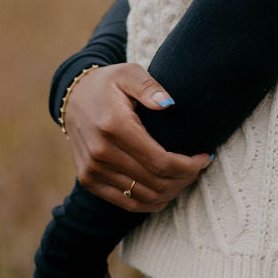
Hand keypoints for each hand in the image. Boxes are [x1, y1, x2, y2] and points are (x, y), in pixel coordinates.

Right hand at [64, 64, 211, 211]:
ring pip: (143, 197)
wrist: (73, 97)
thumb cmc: (108, 83)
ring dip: (171, 192)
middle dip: (185, 179)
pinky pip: (126, 204)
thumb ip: (150, 87)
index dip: (189, 166)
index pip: (161, 162)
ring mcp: (92, 170)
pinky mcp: (88, 180)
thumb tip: (170, 103)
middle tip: (199, 167)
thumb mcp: (129, 73)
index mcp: (115, 127)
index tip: (205, 157)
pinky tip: (167, 192)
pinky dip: (151, 203)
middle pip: (155, 183)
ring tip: (186, 177)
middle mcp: (101, 153)